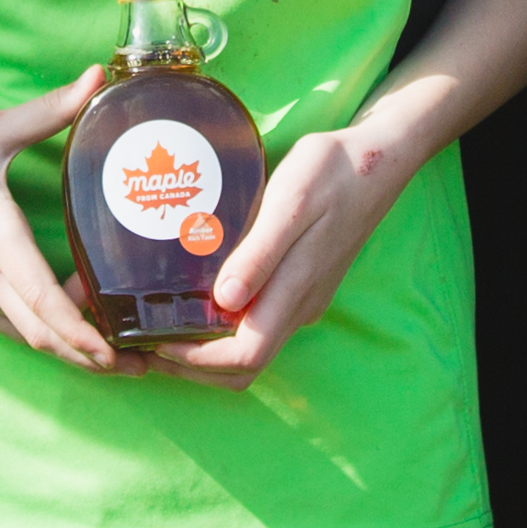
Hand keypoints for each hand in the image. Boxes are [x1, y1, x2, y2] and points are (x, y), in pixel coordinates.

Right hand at [0, 66, 135, 375]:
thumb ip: (51, 109)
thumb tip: (100, 76)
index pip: (40, 296)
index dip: (79, 330)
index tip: (115, 349)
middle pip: (40, 333)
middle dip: (92, 355)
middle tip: (144, 364)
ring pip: (25, 336)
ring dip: (70, 348)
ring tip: (120, 355)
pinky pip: (9, 325)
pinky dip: (44, 333)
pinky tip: (75, 326)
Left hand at [161, 118, 426, 387]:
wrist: (380, 160)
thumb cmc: (333, 172)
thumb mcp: (291, 203)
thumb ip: (261, 254)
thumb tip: (225, 301)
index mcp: (295, 290)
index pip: (245, 357)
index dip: (197, 362)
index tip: (156, 341)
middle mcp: (300, 306)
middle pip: (245, 365)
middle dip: (194, 367)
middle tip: (146, 343)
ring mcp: (304, 298)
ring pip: (253, 347)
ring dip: (208, 351)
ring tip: (163, 324)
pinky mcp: (304, 284)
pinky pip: (261, 323)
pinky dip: (225, 327)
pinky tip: (198, 298)